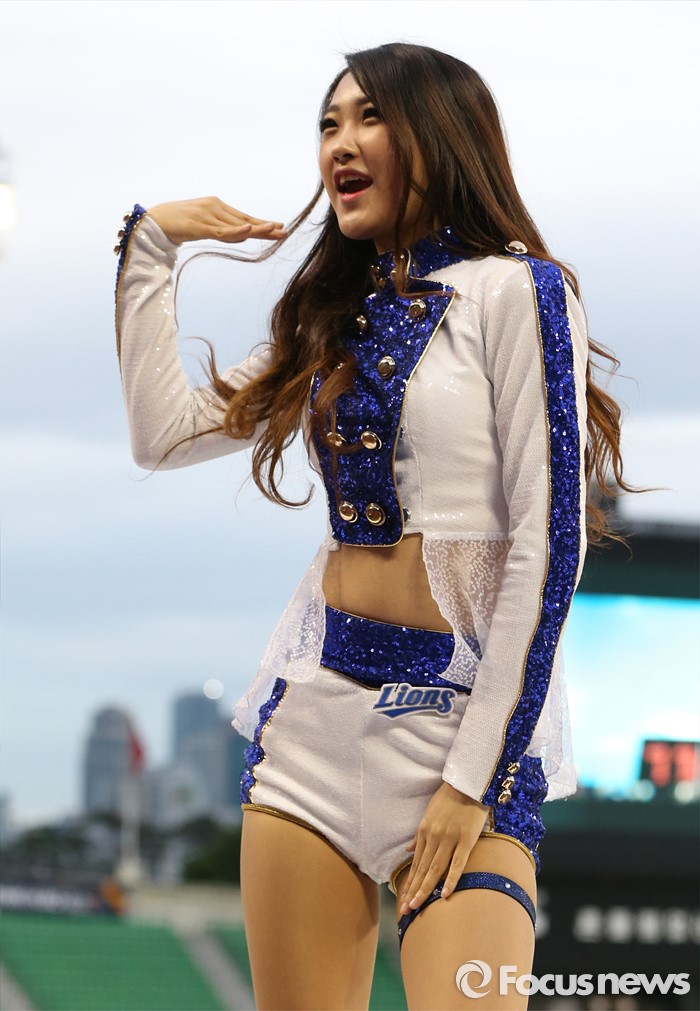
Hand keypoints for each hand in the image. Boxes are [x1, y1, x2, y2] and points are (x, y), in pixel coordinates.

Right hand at [146, 196, 286, 245]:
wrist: (153, 221)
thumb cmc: (177, 224)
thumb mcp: (203, 226)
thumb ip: (222, 230)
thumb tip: (242, 236)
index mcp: (216, 206)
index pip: (244, 217)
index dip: (261, 224)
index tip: (278, 227)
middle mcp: (215, 207)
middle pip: (244, 220)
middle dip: (265, 227)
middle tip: (284, 232)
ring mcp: (207, 215)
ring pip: (237, 226)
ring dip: (257, 230)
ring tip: (275, 232)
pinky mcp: (199, 226)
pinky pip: (221, 231)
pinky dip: (235, 232)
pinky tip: (248, 231)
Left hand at [399, 781, 489, 915]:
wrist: (468, 783)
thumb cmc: (449, 798)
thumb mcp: (428, 814)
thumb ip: (419, 835)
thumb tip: (407, 850)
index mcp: (424, 831)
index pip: (415, 863)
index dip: (409, 882)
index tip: (403, 899)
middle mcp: (434, 837)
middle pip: (422, 869)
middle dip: (413, 891)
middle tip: (405, 911)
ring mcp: (449, 839)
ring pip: (435, 869)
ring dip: (425, 889)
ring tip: (417, 906)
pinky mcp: (466, 840)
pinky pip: (457, 863)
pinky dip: (451, 880)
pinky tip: (444, 895)